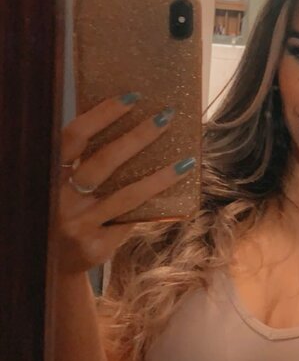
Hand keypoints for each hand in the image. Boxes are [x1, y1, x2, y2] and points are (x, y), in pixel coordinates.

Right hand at [57, 95, 194, 274]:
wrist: (54, 263)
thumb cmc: (65, 209)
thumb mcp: (62, 183)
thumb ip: (83, 159)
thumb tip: (129, 120)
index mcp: (49, 174)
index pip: (74, 136)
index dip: (102, 115)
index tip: (132, 97)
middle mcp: (60, 199)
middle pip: (104, 162)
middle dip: (139, 136)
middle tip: (166, 117)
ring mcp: (78, 225)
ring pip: (127, 195)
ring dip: (160, 177)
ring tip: (186, 161)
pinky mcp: (96, 246)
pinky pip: (131, 220)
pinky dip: (152, 205)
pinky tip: (174, 193)